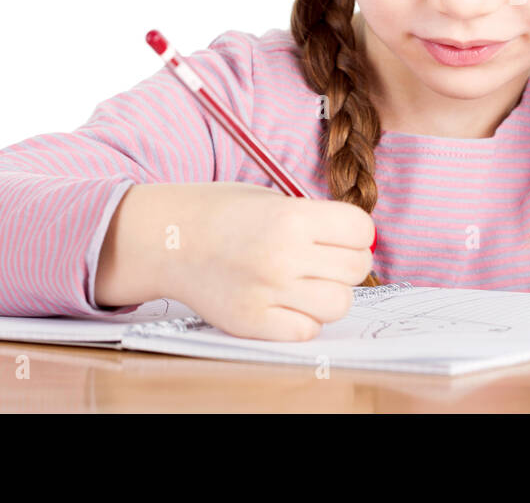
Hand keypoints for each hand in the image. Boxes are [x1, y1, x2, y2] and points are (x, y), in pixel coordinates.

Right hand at [168, 182, 374, 340]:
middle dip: (347, 262)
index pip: (361, 230)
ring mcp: (267, 292)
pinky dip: (305, 319)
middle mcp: (283, 256)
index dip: (356, 233)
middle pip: (356, 268)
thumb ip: (316, 221)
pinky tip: (287, 302)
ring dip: (330, 294)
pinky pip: (306, 330)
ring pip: (339, 304)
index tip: (343, 234)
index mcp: (292, 217)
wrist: (168, 238)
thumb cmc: (224, 213)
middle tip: (325, 259)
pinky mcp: (251, 322)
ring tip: (307, 282)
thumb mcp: (274, 200)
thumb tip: (360, 244)